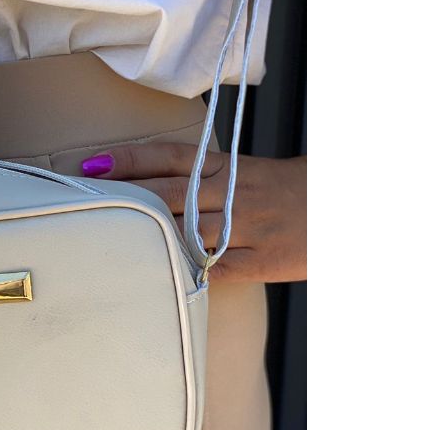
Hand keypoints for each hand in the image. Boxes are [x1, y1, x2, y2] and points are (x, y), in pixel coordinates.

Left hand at [81, 144, 306, 283]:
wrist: (344, 209)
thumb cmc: (290, 191)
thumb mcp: (249, 173)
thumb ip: (207, 176)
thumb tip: (151, 180)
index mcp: (230, 168)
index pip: (171, 157)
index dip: (130, 160)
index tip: (93, 164)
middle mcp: (234, 193)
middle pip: (169, 191)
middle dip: (125, 194)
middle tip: (84, 197)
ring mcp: (247, 228)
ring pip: (187, 229)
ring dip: (147, 233)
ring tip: (107, 237)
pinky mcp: (262, 261)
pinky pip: (216, 266)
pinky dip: (188, 269)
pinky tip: (157, 272)